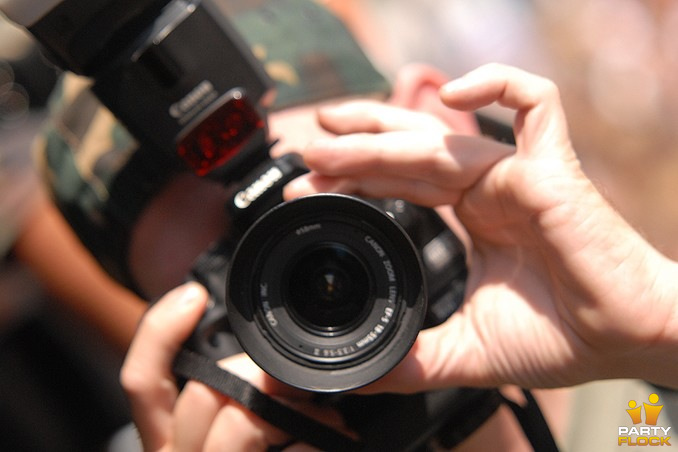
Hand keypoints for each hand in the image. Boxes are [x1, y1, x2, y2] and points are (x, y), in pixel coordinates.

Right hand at [120, 283, 346, 450]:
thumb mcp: (257, 425)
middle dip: (258, 377)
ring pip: (236, 422)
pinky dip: (307, 442)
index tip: (194, 296)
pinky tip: (326, 443)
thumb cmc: (287, 451)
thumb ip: (238, 394)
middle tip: (303, 386)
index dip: (159, 334)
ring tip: (329, 421)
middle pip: (200, 395)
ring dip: (292, 411)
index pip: (143, 382)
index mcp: (175, 442)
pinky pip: (289, 449)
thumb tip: (267, 356)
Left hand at [284, 63, 677, 389]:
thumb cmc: (562, 340)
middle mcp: (489, 191)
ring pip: (443, 135)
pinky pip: (535, 104)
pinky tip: (451, 92)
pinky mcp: (555, 170)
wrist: (627, 342)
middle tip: (307, 152)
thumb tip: (358, 380)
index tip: (311, 189)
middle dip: (355, 147)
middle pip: (410, 151)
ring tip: (331, 138)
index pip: (401, 184)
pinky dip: (496, 85)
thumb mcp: (467, 350)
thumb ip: (414, 359)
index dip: (356, 181)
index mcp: (472, 220)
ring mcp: (519, 175)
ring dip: (384, 134)